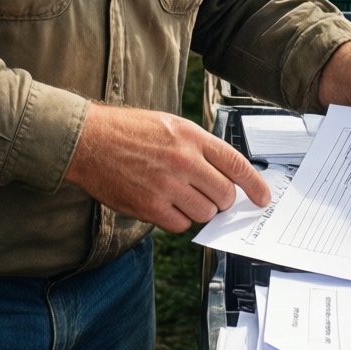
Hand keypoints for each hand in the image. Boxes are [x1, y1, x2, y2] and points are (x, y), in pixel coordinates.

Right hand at [64, 102, 269, 233]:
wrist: (88, 140)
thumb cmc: (127, 130)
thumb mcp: (169, 124)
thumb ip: (198, 147)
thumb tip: (223, 175)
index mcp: (191, 136)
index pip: (237, 164)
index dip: (255, 185)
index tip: (263, 198)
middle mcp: (184, 160)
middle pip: (225, 194)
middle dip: (222, 200)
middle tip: (209, 196)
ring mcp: (168, 184)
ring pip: (206, 212)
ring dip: (199, 209)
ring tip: (179, 196)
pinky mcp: (150, 206)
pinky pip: (181, 224)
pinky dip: (177, 219)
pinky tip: (164, 204)